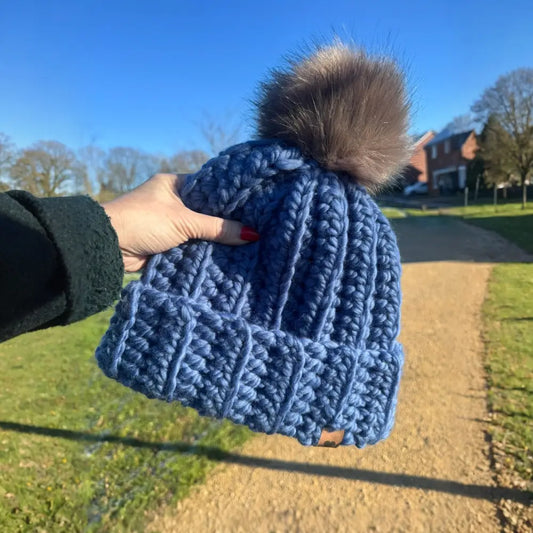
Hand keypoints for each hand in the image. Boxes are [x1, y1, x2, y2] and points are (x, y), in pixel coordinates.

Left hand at [102, 173, 258, 271]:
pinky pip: (190, 246)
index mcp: (175, 185)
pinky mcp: (165, 243)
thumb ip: (217, 227)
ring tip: (246, 245)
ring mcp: (168, 223)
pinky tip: (225, 257)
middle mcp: (172, 201)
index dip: (230, 198)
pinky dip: (202, 252)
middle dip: (224, 223)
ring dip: (214, 240)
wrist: (107, 246)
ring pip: (199, 231)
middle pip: (206, 212)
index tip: (253, 207)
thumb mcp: (184, 221)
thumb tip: (252, 234)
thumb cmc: (143, 220)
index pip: (210, 187)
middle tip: (254, 229)